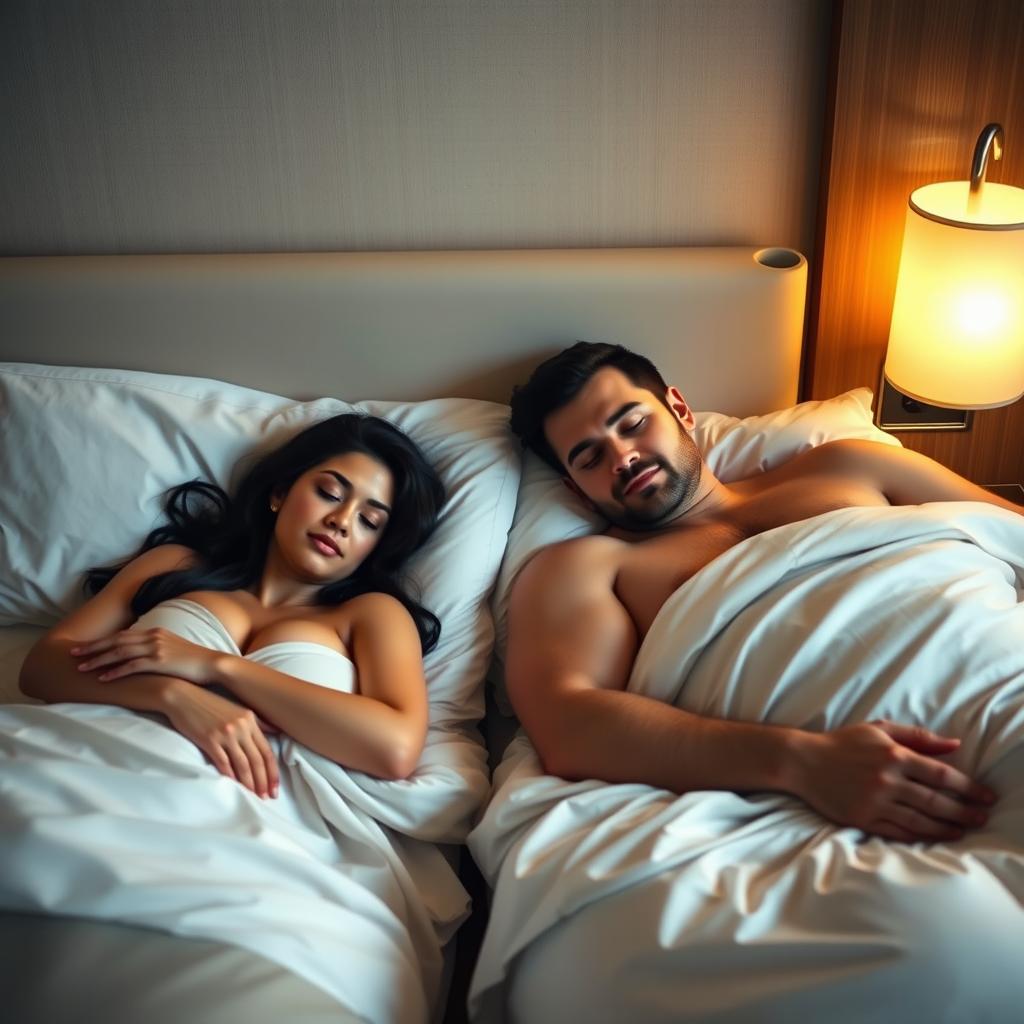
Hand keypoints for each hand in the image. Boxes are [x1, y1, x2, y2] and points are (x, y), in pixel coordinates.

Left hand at [72, 628, 218, 684]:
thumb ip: (156, 648)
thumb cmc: (195, 660)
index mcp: (155, 632)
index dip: (101, 641)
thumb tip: (141, 655)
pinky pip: (132, 666)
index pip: (122, 635)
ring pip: (120, 652)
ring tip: (81, 668)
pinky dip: (115, 672)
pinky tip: (103, 679)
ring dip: (98, 660)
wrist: (214, 664)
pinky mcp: (160, 661)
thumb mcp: (174, 648)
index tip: (84, 647)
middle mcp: (153, 637)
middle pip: (116, 640)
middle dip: (92, 647)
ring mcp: (156, 648)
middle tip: (73, 654)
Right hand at [162, 681, 278, 798]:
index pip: (267, 751)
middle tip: (267, 797)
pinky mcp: (209, 739)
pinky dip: (230, 776)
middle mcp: (241, 727)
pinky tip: (234, 787)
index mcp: (251, 720)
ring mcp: (225, 733)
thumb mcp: (238, 709)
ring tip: (253, 796)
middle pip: (257, 760)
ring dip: (249, 783)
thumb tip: (276, 732)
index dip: (272, 771)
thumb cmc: (211, 704)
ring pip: (242, 764)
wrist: (183, 696)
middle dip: (263, 781)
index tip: (275, 788)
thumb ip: (258, 722)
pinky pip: (223, 762)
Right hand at [794, 720, 995, 841]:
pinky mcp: (863, 819)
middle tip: (981, 817)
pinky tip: (934, 836)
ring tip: (963, 830)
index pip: (940, 775)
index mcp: (893, 756)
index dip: (967, 787)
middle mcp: (887, 780)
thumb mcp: (878, 730)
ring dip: (946, 827)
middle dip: (964, 811)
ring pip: (920, 820)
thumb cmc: (842, 743)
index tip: (985, 795)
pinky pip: (898, 832)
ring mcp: (875, 802)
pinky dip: (920, 836)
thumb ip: (917, 737)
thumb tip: (954, 745)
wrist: (803, 761)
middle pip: (935, 801)